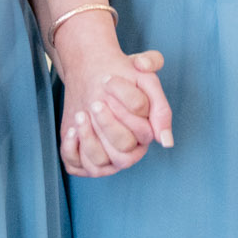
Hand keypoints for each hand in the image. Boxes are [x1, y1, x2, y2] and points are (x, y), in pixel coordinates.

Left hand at [51, 15, 171, 177]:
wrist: (91, 72)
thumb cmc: (120, 76)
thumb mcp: (143, 75)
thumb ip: (160, 100)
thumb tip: (165, 141)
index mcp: (146, 132)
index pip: (143, 130)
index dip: (126, 105)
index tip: (108, 80)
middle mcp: (129, 149)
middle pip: (123, 147)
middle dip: (108, 124)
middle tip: (95, 102)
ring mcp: (107, 157)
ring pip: (100, 162)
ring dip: (89, 138)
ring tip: (80, 115)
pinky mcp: (84, 159)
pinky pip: (77, 166)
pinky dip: (72, 149)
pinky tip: (72, 129)